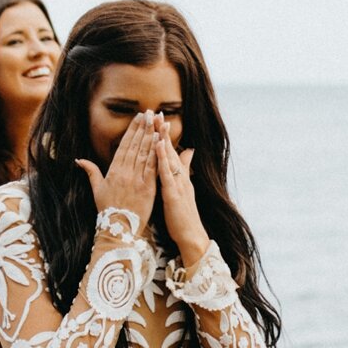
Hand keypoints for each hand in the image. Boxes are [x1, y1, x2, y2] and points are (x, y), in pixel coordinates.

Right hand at [76, 113, 159, 222]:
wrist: (117, 229)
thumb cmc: (107, 210)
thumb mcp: (97, 189)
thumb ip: (91, 172)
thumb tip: (79, 160)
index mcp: (113, 171)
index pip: (124, 146)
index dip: (132, 130)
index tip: (138, 117)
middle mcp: (125, 173)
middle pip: (136, 146)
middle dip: (143, 128)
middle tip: (150, 113)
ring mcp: (137, 180)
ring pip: (145, 154)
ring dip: (151, 136)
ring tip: (157, 122)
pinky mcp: (148, 188)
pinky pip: (153, 168)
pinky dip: (157, 154)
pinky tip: (161, 142)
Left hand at [156, 131, 208, 265]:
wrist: (191, 235)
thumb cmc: (183, 215)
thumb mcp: (183, 189)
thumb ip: (184, 170)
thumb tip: (188, 152)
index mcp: (179, 177)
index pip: (170, 152)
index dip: (164, 135)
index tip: (158, 119)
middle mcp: (180, 177)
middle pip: (170, 150)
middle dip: (163, 131)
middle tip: (156, 112)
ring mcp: (178, 184)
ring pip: (169, 158)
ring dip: (163, 140)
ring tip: (157, 123)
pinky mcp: (174, 194)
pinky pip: (166, 173)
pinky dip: (162, 158)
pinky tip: (157, 146)